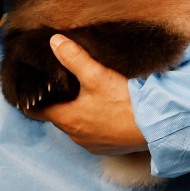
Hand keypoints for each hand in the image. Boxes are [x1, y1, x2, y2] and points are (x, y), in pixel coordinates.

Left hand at [25, 35, 147, 155]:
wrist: (156, 126)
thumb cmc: (124, 103)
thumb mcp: (97, 75)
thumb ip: (73, 58)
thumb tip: (54, 42)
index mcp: (67, 119)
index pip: (36, 111)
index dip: (34, 97)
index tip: (33, 87)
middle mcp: (76, 136)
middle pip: (58, 117)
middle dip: (58, 102)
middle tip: (60, 85)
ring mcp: (92, 144)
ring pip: (76, 126)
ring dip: (77, 113)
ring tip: (83, 95)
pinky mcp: (108, 147)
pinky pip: (94, 134)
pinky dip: (94, 123)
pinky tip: (104, 110)